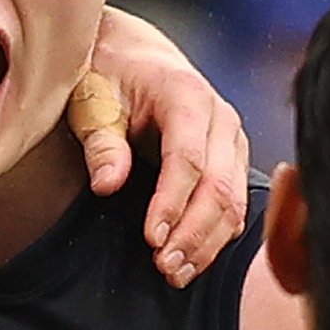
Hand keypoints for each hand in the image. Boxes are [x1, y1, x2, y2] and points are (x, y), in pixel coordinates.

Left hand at [81, 7, 252, 287]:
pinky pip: (237, 202)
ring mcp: (232, 138)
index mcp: (186, 95)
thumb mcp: (92, 101)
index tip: (151, 240)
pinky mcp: (233, 157)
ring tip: (177, 274)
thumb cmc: (108, 76)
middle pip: (220, 186)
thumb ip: (101, 142)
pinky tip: (194, 259)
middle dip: (193, 234)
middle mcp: (220, 116)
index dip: (172, 204)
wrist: (133, 54)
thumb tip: (107, 185)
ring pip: (235, 200)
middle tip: (165, 268)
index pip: (188, 160)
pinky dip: (218, 235)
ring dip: (209, 242)